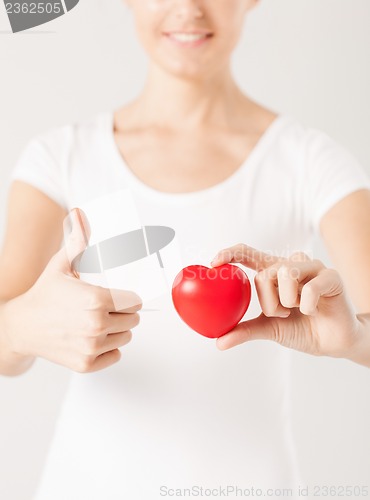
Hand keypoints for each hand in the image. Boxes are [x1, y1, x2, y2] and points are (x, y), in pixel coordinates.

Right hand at [3, 208, 142, 372]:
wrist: (22, 327)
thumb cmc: (44, 295)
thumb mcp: (61, 265)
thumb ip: (77, 241)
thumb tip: (79, 214)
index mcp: (96, 300)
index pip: (135, 301)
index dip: (130, 297)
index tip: (123, 296)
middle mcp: (96, 325)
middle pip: (133, 319)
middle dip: (125, 312)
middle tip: (109, 307)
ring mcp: (92, 347)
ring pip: (126, 337)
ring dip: (119, 330)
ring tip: (100, 321)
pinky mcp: (87, 364)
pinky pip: (116, 355)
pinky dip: (110, 349)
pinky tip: (95, 337)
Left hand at [210, 243, 360, 359]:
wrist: (331, 343)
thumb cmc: (300, 328)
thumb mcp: (268, 328)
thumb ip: (245, 330)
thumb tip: (218, 342)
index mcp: (273, 272)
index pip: (249, 254)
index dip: (231, 253)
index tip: (214, 263)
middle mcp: (291, 264)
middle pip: (265, 273)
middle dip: (269, 302)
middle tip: (282, 313)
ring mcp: (312, 267)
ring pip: (285, 274)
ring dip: (287, 302)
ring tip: (298, 310)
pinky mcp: (331, 276)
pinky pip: (309, 288)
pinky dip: (307, 306)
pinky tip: (314, 310)